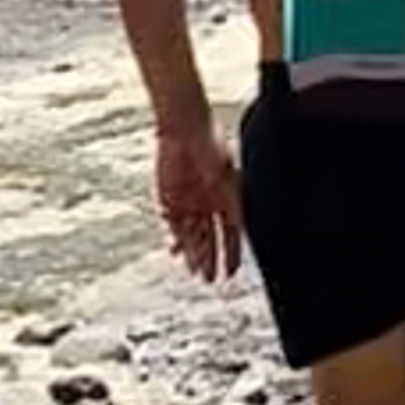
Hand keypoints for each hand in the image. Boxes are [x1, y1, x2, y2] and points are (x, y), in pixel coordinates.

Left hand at [153, 115, 241, 282]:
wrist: (182, 124)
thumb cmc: (208, 140)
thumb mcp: (223, 168)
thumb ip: (226, 193)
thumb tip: (231, 214)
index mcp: (228, 195)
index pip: (233, 231)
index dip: (233, 252)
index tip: (232, 271)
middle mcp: (210, 202)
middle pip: (212, 238)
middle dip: (212, 259)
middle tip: (211, 279)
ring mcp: (189, 201)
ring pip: (193, 235)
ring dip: (195, 253)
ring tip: (196, 271)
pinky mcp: (170, 197)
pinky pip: (173, 224)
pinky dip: (175, 238)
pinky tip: (176, 251)